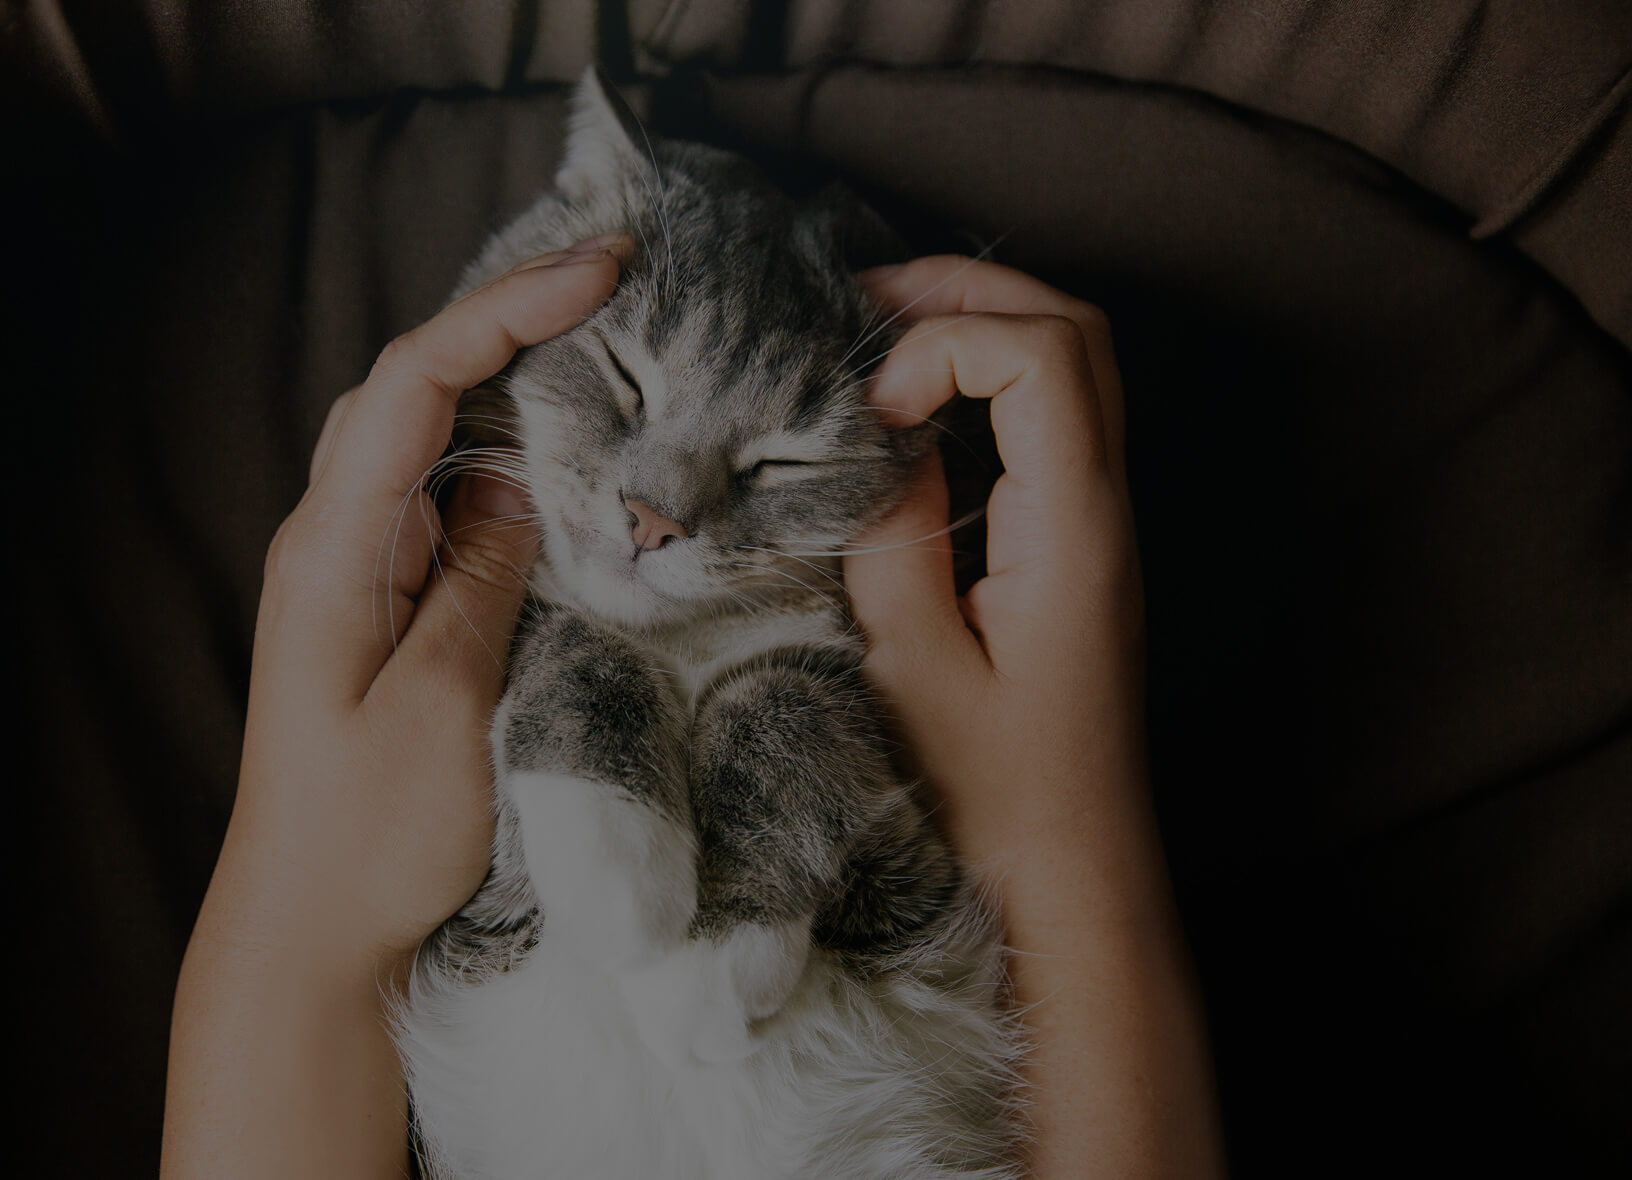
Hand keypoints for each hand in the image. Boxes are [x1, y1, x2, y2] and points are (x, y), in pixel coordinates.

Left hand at [163, 232, 631, 1179]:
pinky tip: (561, 457)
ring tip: (605, 342)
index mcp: (333, 547)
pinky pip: (441, 502)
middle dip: (509, 319)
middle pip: (413, 387)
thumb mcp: (446, 703)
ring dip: (508, 381)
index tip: (597, 274)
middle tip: (615, 281)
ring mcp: (355, 571)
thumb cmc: (368, 837)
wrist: (307, 932)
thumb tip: (510, 485)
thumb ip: (478, 579)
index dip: (503, 310)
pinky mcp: (383, 608)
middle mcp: (332, 540)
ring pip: (428, 438)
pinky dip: (504, 459)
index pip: (413, 384)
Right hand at [845, 256, 1223, 1178]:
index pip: (1044, 357)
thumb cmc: (994, 792)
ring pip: (1072, 366)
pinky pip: (1046, 421)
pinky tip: (906, 411)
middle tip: (861, 306)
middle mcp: (1103, 508)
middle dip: (966, 291)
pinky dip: (978, 384)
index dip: (947, 344)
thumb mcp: (913, 667)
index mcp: (1072, 530)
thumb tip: (875, 442)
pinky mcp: (1072, 545)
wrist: (1071, 871)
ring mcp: (1097, 523)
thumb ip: (888, 537)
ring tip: (875, 339)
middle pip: (1076, 330)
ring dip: (976, 327)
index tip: (872, 411)